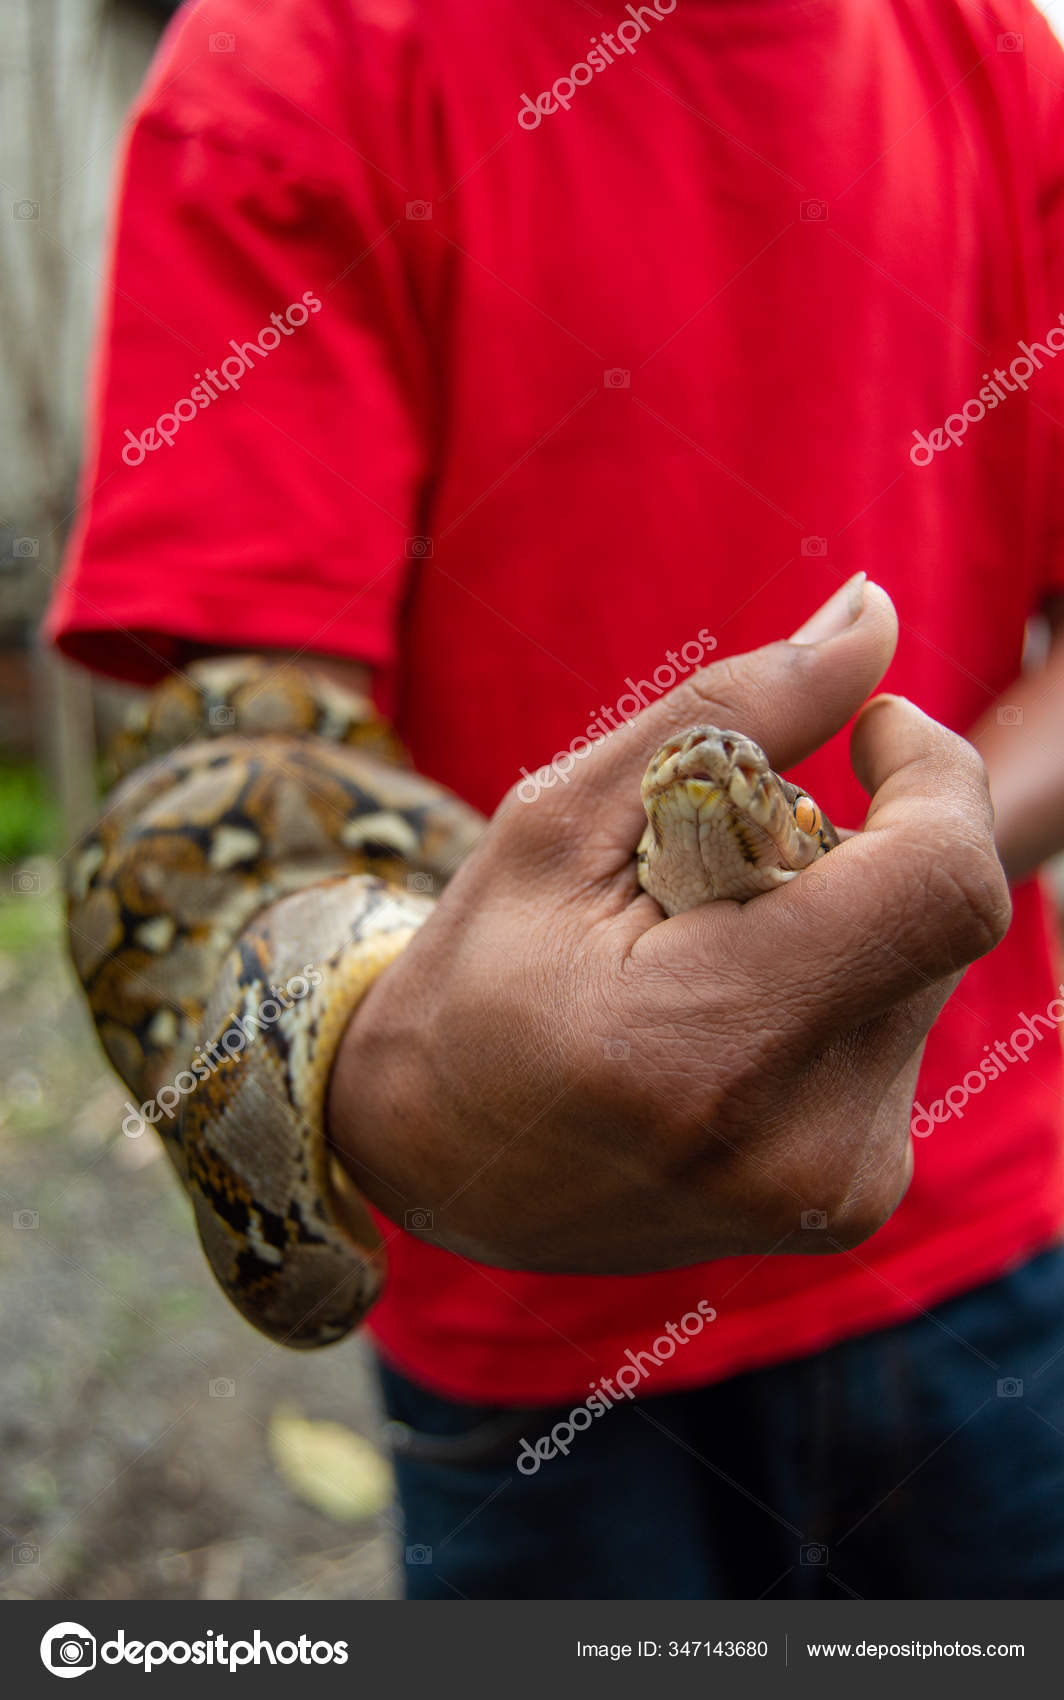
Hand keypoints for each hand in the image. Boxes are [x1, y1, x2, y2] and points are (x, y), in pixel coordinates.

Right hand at [327, 578, 1009, 1272]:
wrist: (434, 1164)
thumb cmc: (476, 975)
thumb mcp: (562, 821)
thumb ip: (733, 713)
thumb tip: (873, 615)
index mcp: (702, 1044)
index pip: (940, 885)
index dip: (938, 778)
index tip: (876, 735)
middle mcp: (796, 1143)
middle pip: (935, 917)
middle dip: (859, 849)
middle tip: (719, 867)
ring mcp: (833, 1190)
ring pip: (926, 973)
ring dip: (848, 919)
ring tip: (707, 952)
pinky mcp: (852, 1200)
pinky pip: (900, 1035)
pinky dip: (841, 985)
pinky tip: (734, 1010)